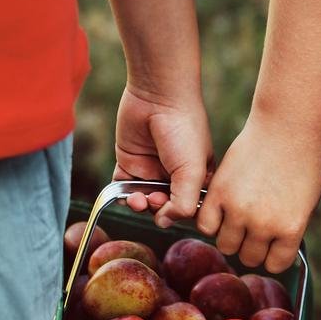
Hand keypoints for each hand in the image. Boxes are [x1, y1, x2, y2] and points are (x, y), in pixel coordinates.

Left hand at [113, 83, 213, 226]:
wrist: (157, 96)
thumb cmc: (184, 130)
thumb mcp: (192, 171)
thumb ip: (183, 203)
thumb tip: (164, 223)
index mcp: (197, 178)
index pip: (188, 209)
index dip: (179, 215)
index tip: (174, 210)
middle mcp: (175, 176)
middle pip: (164, 208)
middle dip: (158, 209)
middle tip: (155, 199)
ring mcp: (152, 170)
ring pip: (143, 201)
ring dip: (139, 205)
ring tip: (138, 199)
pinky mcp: (130, 163)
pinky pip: (124, 188)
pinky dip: (123, 195)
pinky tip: (127, 195)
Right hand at [197, 116, 320, 272]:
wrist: (286, 126)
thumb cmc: (302, 161)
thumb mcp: (307, 203)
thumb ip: (288, 229)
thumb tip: (271, 249)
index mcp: (290, 229)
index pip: (275, 264)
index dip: (272, 255)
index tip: (270, 244)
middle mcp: (264, 225)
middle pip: (248, 257)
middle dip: (251, 246)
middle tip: (252, 228)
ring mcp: (239, 209)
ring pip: (226, 245)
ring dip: (230, 235)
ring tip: (236, 217)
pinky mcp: (219, 193)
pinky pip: (205, 225)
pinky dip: (211, 222)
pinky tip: (220, 210)